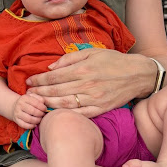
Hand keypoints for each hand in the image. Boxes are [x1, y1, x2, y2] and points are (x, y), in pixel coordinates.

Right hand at [12, 93, 46, 128]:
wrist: (15, 106)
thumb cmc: (27, 102)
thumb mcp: (32, 97)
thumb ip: (39, 98)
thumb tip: (44, 104)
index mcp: (24, 98)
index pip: (36, 103)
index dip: (42, 107)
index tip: (45, 109)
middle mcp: (19, 105)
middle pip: (32, 111)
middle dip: (40, 114)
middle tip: (43, 114)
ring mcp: (17, 113)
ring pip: (29, 119)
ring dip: (37, 120)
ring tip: (40, 119)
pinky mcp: (16, 120)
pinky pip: (24, 125)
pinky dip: (31, 126)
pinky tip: (35, 125)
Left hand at [25, 49, 153, 117]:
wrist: (138, 74)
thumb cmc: (113, 60)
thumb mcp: (92, 52)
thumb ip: (70, 59)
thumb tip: (51, 67)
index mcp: (83, 69)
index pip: (54, 76)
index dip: (39, 79)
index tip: (29, 81)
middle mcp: (87, 84)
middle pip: (56, 91)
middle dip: (39, 92)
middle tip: (27, 94)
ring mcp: (94, 98)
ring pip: (65, 104)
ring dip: (48, 104)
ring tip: (36, 103)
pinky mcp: (101, 109)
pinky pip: (80, 114)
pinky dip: (66, 115)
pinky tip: (55, 114)